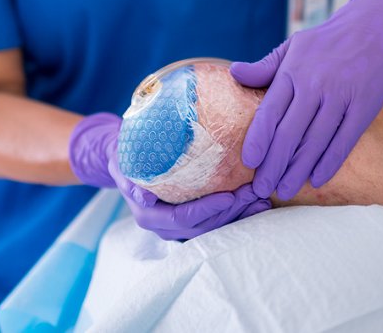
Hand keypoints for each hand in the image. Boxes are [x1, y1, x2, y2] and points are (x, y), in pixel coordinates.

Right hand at [68, 112, 271, 240]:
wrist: (121, 159)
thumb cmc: (123, 155)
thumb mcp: (121, 162)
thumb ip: (130, 179)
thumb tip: (142, 195)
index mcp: (147, 215)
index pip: (182, 218)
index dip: (207, 209)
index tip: (229, 195)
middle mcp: (162, 227)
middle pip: (202, 227)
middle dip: (230, 213)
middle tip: (254, 194)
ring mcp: (175, 227)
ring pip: (212, 228)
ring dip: (238, 216)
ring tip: (261, 201)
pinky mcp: (188, 220)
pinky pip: (213, 222)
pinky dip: (234, 213)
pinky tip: (254, 202)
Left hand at [231, 0, 382, 198]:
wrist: (375, 25)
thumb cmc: (328, 40)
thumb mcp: (293, 46)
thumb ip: (265, 66)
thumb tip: (234, 73)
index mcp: (293, 71)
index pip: (270, 113)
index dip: (258, 140)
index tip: (248, 163)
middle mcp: (315, 85)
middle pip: (290, 134)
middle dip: (274, 165)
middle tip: (262, 189)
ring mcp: (341, 97)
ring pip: (316, 142)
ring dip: (299, 170)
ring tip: (285, 190)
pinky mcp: (364, 107)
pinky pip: (344, 141)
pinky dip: (330, 163)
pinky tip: (317, 179)